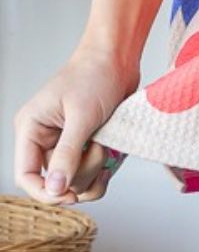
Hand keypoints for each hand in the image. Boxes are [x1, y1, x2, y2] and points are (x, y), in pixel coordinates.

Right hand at [12, 46, 138, 205]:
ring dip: (94, 170)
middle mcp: (45, 139)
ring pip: (76, 181)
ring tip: (106, 143)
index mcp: (31, 129)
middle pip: (57, 182)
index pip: (26, 176)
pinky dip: (102, 170)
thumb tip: (55, 190)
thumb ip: (67, 154)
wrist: (119, 56)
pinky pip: (90, 173)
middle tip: (99, 147)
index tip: (71, 195)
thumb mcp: (81, 116)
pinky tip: (112, 157)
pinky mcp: (85, 145)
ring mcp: (66, 143)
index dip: (46, 192)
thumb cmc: (96, 74)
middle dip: (82, 172)